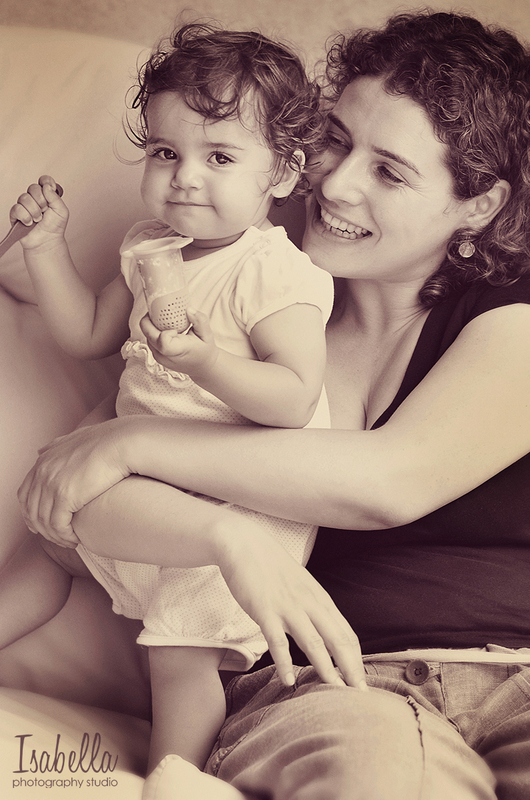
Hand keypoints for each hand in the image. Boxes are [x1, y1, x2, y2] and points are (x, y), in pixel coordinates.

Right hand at [9, 175, 66, 248]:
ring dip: (34, 211)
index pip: (44, 181)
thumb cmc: (54, 227)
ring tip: (38, 220)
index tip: (50, 189)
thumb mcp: (62, 211)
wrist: (47, 241)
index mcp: (46, 195)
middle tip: (45, 211)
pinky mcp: (16, 214)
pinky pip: (17, 208)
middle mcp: (34, 198)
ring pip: (24, 198)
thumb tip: (46, 186)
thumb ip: (56, 197)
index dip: (46, 182)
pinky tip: (30, 223)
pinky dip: (25, 217)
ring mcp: (24, 205)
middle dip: (41, 201)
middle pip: (33, 188)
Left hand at [17, 418, 131, 546]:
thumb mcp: (75, 438)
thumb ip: (57, 446)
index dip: (31, 513)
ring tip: (70, 541)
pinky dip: (64, 536)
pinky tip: (76, 539)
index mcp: (44, 460)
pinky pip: (57, 525)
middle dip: (42, 528)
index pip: (25, 494)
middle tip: (58, 537)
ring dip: (55, 536)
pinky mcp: (64, 496)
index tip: (43, 524)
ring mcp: (51, 483)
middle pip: (31, 510)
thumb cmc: (108, 441)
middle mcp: (42, 471)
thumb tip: (42, 451)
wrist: (122, 443)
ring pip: (43, 522)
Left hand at [140, 308, 218, 378]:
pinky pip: (149, 339)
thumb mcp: (207, 334)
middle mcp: (164, 356)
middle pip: (148, 334)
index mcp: (178, 351)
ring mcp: (158, 356)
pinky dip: (153, 331)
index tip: (174, 327)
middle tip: (162, 312)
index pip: (163, 341)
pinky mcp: (155, 355)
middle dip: (152, 319)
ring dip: (151, 325)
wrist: (201, 367)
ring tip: (165, 321)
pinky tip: (165, 329)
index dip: (165, 330)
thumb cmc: (204, 350)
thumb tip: (188, 309)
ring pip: (146, 335)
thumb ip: (200, 320)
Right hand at [215, 520, 366, 690]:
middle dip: (351, 669)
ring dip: (326, 668)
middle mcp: (309, 603)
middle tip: (359, 695)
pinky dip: (284, 662)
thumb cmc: (272, 568)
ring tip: (334, 691)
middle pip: (337, 640)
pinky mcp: (265, 610)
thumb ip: (313, 607)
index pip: (347, 634)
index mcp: (320, 599)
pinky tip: (287, 681)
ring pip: (313, 642)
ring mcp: (288, 607)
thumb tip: (325, 632)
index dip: (356, 660)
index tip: (361, 683)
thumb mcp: (301, 585)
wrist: (244, 544)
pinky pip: (277, 641)